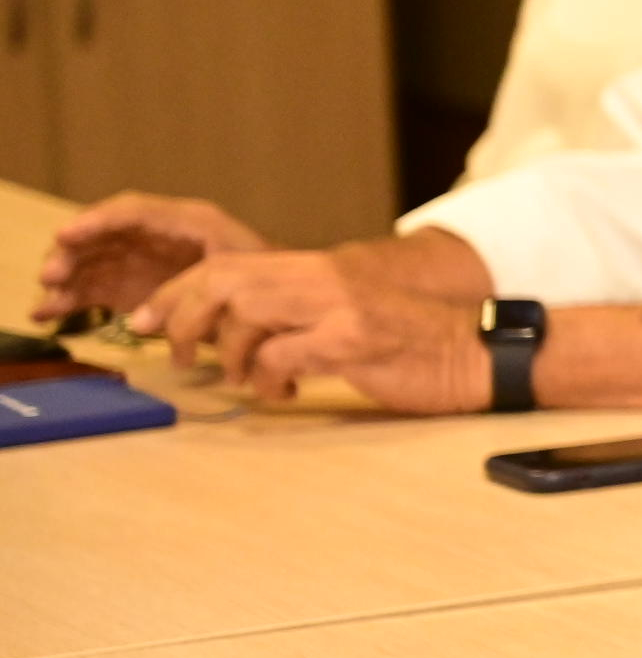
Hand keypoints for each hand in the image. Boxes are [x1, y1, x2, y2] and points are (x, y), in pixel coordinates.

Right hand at [33, 190, 269, 322]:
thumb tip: (139, 322)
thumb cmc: (265, 279)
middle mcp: (157, 235)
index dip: (96, 220)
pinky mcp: (134, 287)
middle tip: (51, 276)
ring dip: (66, 278)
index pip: (132, 211)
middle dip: (73, 252)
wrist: (281, 301)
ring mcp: (143, 260)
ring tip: (46, 303)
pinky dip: (71, 300)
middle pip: (104, 234)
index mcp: (186, 220)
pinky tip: (48, 315)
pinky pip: (96, 288)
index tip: (66, 234)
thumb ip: (190, 288)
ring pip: (93, 261)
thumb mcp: (236, 274)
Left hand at [134, 251, 489, 411]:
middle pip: (225, 281)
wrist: (479, 353)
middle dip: (182, 317)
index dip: (177, 292)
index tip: (147, 320)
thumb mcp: (349, 316)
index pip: (228, 264)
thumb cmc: (416, 344)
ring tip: (244, 379)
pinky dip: (268, 381)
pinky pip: (282, 357)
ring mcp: (340, 308)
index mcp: (321, 270)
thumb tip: (237, 336)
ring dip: (230, 355)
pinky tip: (285, 393)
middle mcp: (325, 279)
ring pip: (246, 315)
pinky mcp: (354, 341)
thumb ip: (299, 314)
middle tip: (173, 352)